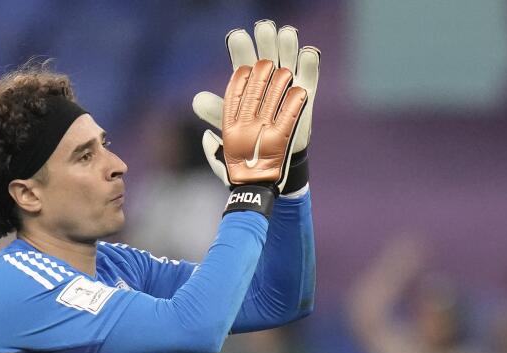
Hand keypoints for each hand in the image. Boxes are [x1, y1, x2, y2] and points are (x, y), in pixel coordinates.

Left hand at [194, 20, 319, 189]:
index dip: (240, 48)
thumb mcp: (225, 133)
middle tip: (264, 27)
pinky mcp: (306, 97)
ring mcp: (288, 88)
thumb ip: (214, 114)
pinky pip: (310, 78)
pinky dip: (309, 64)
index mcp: (246, 87)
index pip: (242, 61)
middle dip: (266, 40)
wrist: (267, 170)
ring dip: (288, 45)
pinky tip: (307, 52)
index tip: (236, 37)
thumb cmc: (243, 149)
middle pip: (267, 54)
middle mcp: (267, 82)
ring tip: (285, 33)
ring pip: (289, 60)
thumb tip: (197, 99)